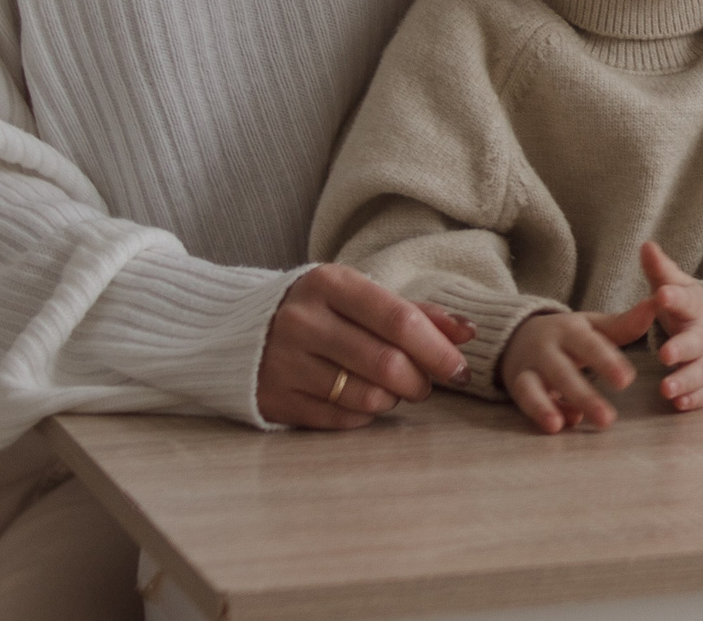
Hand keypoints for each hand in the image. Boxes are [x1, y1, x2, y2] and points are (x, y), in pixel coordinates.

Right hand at [257, 264, 476, 429]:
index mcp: (329, 284)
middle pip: (386, 362)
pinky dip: (365, 414)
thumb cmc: (319, 311)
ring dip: (395, 399)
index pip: (398, 318)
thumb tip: (468, 332)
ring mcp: (284, 362)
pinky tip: (364, 400)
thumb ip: (415, 312)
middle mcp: (303, 321)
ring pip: (366, 395)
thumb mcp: (360, 297)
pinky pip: (340, 419)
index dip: (437, 348)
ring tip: (395, 389)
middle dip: (421, 380)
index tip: (460, 367)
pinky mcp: (275, 398)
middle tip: (428, 384)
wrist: (234, 331)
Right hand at [501, 299, 657, 433]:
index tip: (627, 380)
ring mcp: (530, 366)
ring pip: (537, 387)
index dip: (607, 362)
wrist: (518, 333)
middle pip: (564, 371)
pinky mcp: (517, 383)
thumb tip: (657, 303)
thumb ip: (625, 323)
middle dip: (585, 395)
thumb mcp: (594, 326)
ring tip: (577, 424)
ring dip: (553, 407)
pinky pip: (525, 399)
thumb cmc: (568, 334)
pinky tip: (558, 426)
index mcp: (571, 330)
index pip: (590, 346)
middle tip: (609, 419)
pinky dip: (540, 412)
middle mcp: (547, 347)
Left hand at [637, 241, 702, 411]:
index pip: (686, 300)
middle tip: (665, 353)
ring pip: (700, 373)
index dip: (674, 297)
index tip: (661, 294)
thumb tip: (645, 245)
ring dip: (685, 381)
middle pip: (696, 343)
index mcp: (695, 309)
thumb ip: (661, 271)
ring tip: (666, 390)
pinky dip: (694, 400)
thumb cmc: (692, 310)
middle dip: (682, 348)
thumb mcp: (679, 287)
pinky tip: (679, 405)